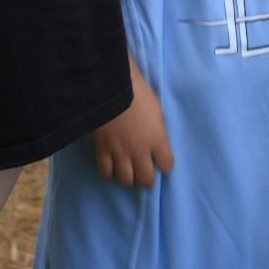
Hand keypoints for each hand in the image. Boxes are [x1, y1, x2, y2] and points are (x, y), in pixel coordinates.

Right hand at [93, 58, 173, 187]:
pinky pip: (106, 172)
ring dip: (129, 179)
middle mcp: (140, 152)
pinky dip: (110, 173)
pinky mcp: (102, 150)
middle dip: (147, 179)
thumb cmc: (139, 94)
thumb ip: (157, 130)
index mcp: (157, 140)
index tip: (162, 161)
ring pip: (125, 180)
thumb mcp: (157, 111)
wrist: (113, 89)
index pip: (166, 165)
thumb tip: (155, 140)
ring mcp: (120, 153)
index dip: (165, 165)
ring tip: (128, 173)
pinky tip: (112, 169)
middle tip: (144, 173)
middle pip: (146, 179)